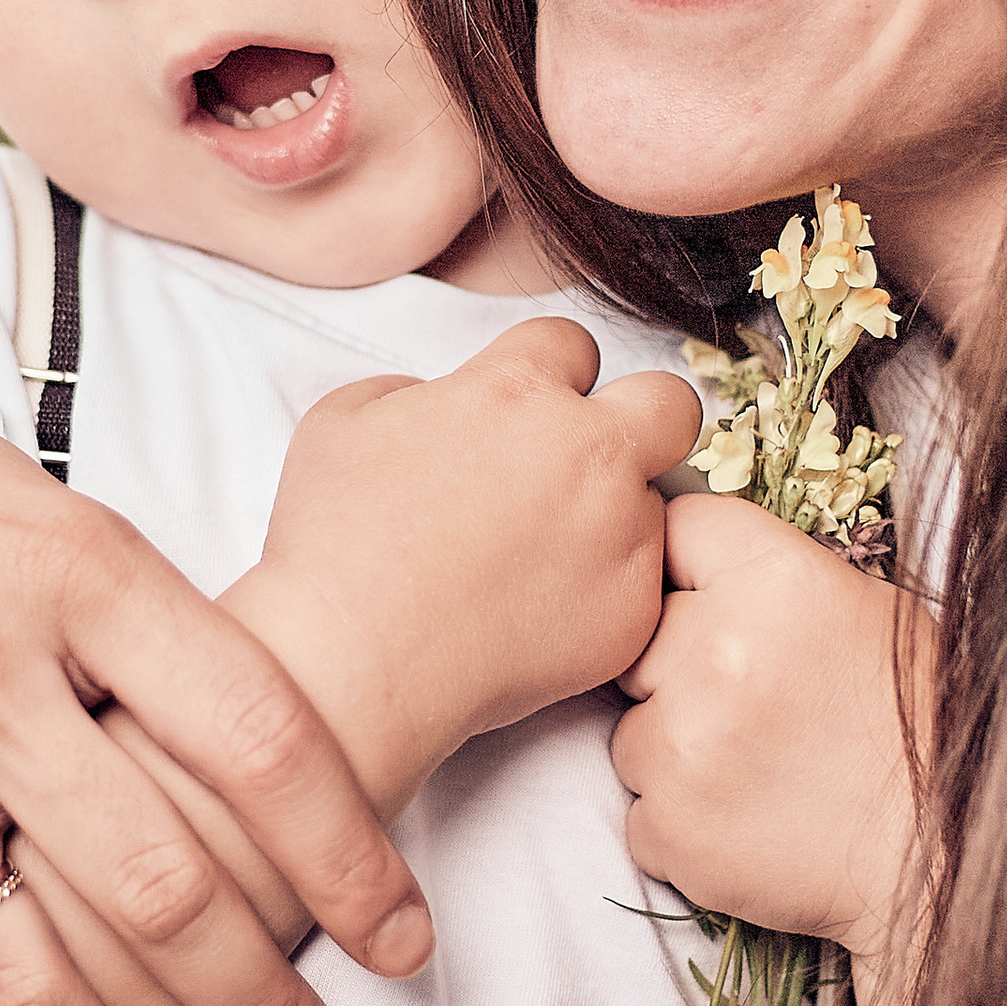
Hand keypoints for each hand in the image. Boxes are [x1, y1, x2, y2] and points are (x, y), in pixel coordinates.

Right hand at [245, 322, 703, 801]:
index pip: (573, 342)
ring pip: (651, 503)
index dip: (546, 372)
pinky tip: (537, 610)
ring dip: (608, 517)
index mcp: (520, 391)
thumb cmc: (336, 546)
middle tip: (593, 458)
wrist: (355, 664)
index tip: (528, 407)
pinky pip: (639, 583)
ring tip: (533, 560)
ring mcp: (621, 535)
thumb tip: (445, 404)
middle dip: (641, 416)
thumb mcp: (342, 420)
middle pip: (670, 402)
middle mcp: (590, 453)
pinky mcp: (634, 612)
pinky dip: (601, 591)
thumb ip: (413, 388)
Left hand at [611, 494, 921, 954]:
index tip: (705, 597)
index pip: (674, 529)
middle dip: (676, 668)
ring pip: (631, 732)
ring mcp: (684, 744)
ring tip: (761, 770)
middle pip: (639, 636)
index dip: (687, 566)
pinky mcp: (669, 827)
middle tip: (750, 703)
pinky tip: (751, 822)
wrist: (948, 853)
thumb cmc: (918, 725)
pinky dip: (682, 824)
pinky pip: (641, 813)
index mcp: (774, 579)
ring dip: (675, 752)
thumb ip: (768, 579)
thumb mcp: (868, 609)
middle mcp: (718, 651)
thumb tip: (689, 563)